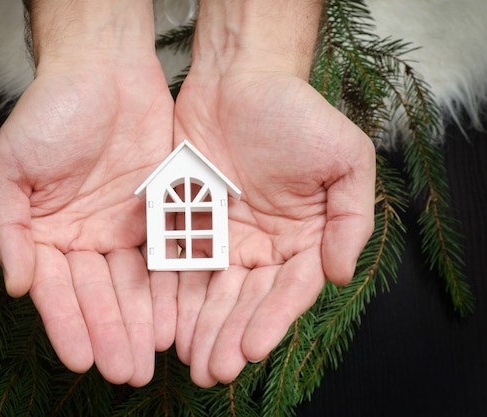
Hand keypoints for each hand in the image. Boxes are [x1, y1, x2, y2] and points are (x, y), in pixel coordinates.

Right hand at [0, 54, 175, 385]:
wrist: (103, 71)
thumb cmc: (50, 112)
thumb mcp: (9, 167)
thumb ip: (8, 228)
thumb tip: (16, 286)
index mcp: (45, 233)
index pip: (55, 289)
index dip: (67, 323)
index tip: (81, 359)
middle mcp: (84, 238)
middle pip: (98, 295)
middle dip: (111, 334)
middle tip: (126, 372)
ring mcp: (123, 229)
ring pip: (134, 285)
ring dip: (142, 322)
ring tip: (152, 359)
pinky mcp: (158, 215)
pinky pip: (166, 257)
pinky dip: (170, 289)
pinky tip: (177, 320)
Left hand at [172, 69, 375, 386]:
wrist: (240, 78)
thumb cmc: (297, 113)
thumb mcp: (346, 159)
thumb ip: (351, 219)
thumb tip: (342, 276)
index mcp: (303, 237)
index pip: (289, 290)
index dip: (272, 320)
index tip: (253, 350)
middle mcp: (264, 245)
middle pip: (247, 300)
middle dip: (230, 336)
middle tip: (213, 370)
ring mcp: (224, 237)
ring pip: (211, 292)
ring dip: (201, 327)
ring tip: (190, 361)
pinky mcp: (188, 223)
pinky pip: (179, 264)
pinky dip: (173, 295)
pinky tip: (165, 324)